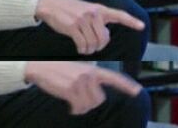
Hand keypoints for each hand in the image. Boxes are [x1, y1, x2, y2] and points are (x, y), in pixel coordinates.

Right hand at [24, 61, 142, 114]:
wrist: (39, 67)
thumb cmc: (57, 70)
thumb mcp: (76, 69)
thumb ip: (89, 79)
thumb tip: (96, 97)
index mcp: (91, 70)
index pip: (113, 78)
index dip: (126, 86)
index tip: (137, 91)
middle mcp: (88, 75)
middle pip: (99, 99)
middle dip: (89, 102)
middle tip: (78, 99)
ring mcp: (80, 82)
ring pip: (90, 105)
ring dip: (81, 107)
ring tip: (72, 101)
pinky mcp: (71, 89)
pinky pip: (79, 107)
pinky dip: (74, 110)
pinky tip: (68, 105)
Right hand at [34, 0, 145, 54]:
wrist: (50, 5)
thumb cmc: (68, 10)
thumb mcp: (85, 10)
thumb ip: (97, 20)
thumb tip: (104, 36)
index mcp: (98, 9)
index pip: (118, 14)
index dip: (131, 21)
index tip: (141, 26)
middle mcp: (93, 13)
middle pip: (104, 39)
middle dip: (99, 46)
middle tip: (93, 47)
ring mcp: (83, 20)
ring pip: (94, 44)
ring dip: (89, 50)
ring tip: (85, 48)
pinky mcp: (73, 27)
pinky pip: (83, 45)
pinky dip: (82, 50)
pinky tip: (79, 49)